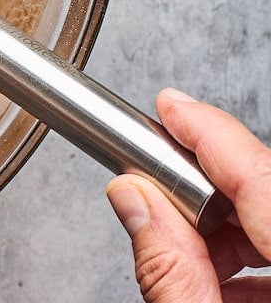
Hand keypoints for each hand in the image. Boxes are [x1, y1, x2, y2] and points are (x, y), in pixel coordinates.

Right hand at [107, 88, 270, 301]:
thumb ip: (169, 271)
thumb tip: (133, 198)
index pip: (263, 176)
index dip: (210, 135)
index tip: (171, 107)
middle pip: (267, 193)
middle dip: (205, 191)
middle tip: (153, 195)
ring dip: (224, 231)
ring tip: (184, 258)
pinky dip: (250, 258)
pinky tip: (219, 283)